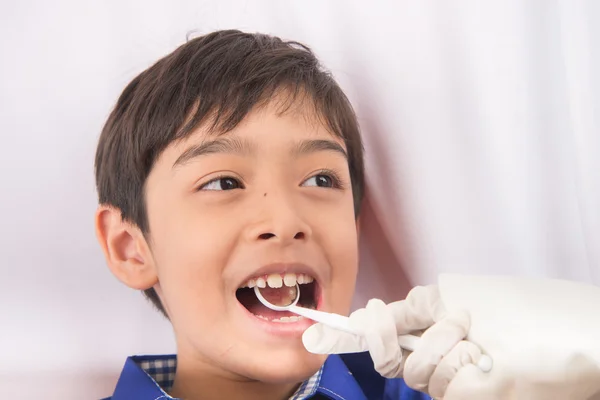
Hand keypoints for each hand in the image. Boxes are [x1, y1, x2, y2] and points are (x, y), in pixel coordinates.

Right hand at [302, 285, 487, 398]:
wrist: (533, 336)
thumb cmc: (490, 313)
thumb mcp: (442, 299)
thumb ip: (406, 309)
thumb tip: (366, 315)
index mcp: (415, 333)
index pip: (374, 337)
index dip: (354, 336)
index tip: (331, 332)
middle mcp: (422, 360)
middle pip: (392, 360)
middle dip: (420, 338)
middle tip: (454, 322)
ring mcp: (439, 382)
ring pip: (420, 371)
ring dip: (450, 345)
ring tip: (475, 337)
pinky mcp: (457, 397)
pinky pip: (444, 385)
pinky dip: (461, 366)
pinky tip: (480, 361)